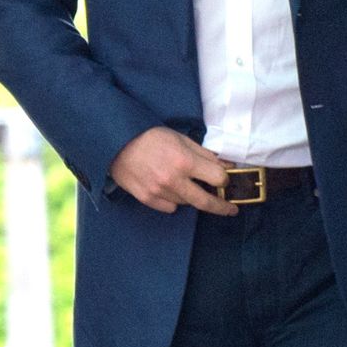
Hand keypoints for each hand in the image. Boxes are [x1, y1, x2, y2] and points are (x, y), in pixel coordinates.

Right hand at [107, 127, 236, 215]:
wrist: (116, 142)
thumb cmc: (150, 137)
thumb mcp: (181, 138)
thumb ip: (205, 154)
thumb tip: (227, 166)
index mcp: (184, 161)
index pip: (218, 178)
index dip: (225, 179)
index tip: (225, 181)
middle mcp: (173, 180)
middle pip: (206, 202)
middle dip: (222, 207)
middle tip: (230, 209)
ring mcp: (159, 191)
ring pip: (186, 203)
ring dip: (191, 196)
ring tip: (183, 183)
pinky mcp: (147, 198)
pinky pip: (169, 207)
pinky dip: (172, 200)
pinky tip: (166, 187)